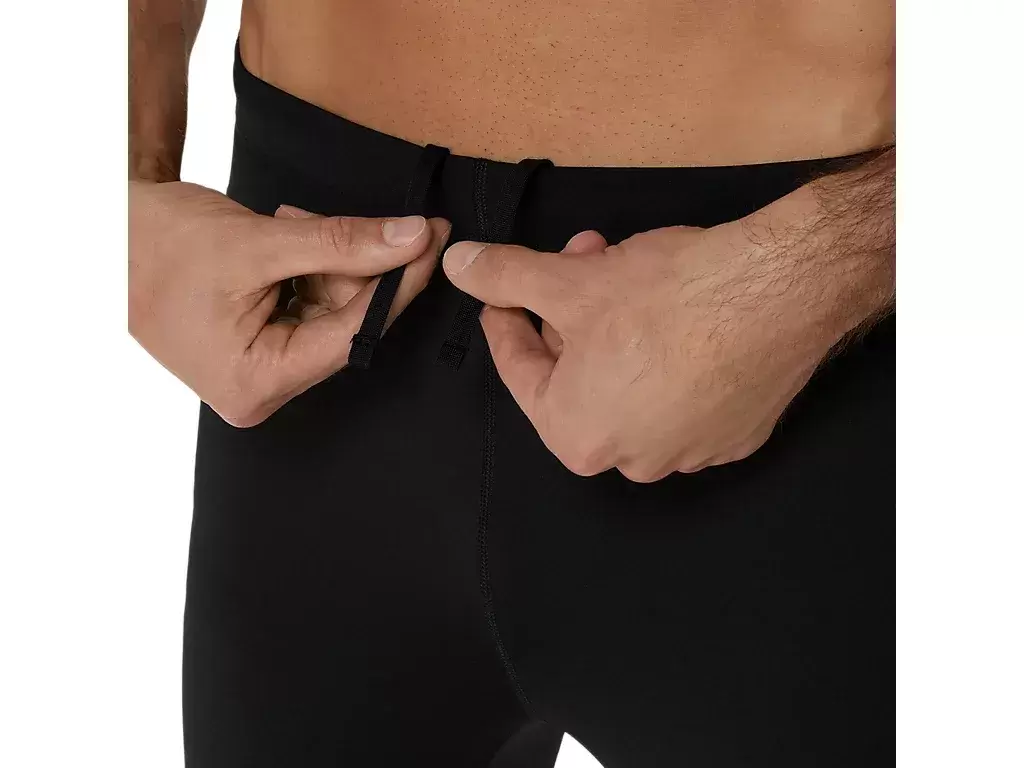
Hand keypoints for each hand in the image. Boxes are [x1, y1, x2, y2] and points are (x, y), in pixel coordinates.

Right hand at [129, 180, 448, 426]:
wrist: (102, 233)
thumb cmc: (156, 244)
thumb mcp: (259, 242)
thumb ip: (341, 243)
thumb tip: (411, 239)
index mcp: (256, 382)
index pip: (353, 336)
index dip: (398, 286)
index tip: (432, 243)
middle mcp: (262, 387)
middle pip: (346, 324)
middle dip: (358, 267)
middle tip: (366, 220)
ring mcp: (261, 368)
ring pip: (332, 309)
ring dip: (329, 260)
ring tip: (291, 222)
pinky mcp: (261, 345)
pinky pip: (310, 305)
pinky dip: (311, 266)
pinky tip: (288, 237)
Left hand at [442, 223, 840, 481]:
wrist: (779, 293)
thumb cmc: (666, 297)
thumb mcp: (569, 281)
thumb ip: (505, 276)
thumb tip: (461, 265)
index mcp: (577, 437)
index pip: (521, 371)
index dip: (506, 320)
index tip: (501, 293)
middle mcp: (631, 460)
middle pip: (578, 377)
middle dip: (569, 313)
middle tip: (575, 261)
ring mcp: (690, 451)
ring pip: (631, 383)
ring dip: (618, 332)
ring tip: (628, 275)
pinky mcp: (738, 434)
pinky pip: (684, 393)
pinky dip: (670, 355)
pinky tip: (679, 313)